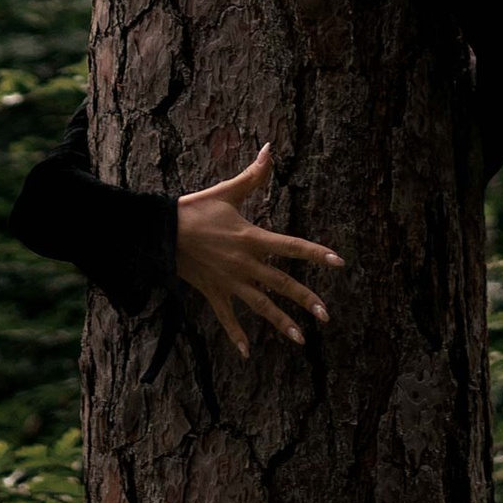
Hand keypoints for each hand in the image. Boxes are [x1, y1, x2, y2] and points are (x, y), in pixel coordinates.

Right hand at [174, 145, 343, 350]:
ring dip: (281, 323)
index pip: (292, 247)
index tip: (340, 263)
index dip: (317, 254)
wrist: (162, 233)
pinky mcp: (213, 292)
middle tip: (326, 316)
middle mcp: (245, 264)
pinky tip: (246, 353)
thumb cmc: (195, 209)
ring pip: (260, 306)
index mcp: (252, 238)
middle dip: (305, 300)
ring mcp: (230, 281)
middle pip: (282, 284)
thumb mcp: (227, 192)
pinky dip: (236, 335)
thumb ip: (253, 175)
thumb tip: (270, 149)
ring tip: (302, 340)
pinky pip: (227, 317)